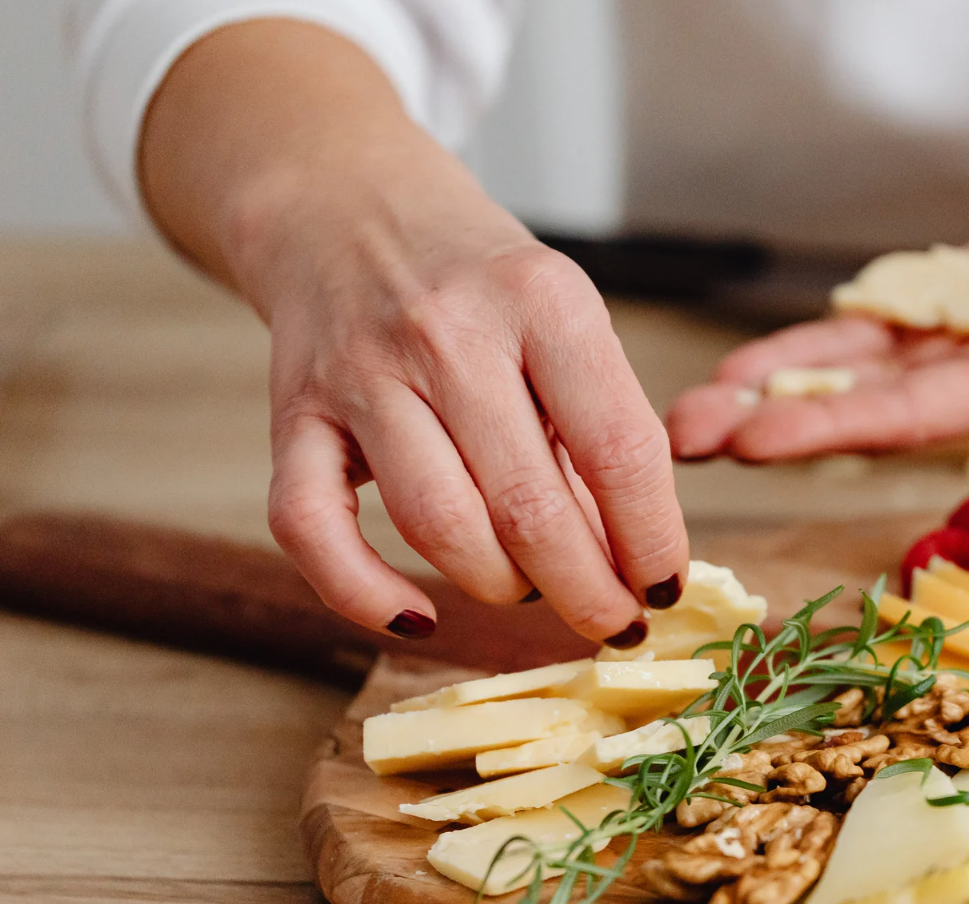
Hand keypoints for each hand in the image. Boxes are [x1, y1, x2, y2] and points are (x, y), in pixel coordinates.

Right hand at [240, 168, 687, 645]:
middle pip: (530, 507)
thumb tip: (634, 562)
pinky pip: (312, 529)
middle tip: (613, 622)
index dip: (653, 540)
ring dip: (499, 588)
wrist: (346, 207)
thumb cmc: (480, 284)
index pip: (621, 449)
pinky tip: (416, 619)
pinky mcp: (292, 413)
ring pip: (438, 526)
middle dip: (587, 591)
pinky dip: (363, 594)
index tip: (666, 589)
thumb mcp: (564, 320)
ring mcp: (362, 374)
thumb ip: (597, 425)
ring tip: (532, 592)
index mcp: (544, 301)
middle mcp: (450, 333)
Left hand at [667, 139, 968, 459]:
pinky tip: (741, 372)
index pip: (925, 414)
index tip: (760, 440)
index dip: (841, 428)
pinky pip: (862, 348)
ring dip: (772, 403)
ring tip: (687, 416)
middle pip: (870, 416)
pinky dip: (803, 359)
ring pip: (853, 388)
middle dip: (778, 429)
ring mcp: (962, 362)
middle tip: (683, 441)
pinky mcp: (946, 329)